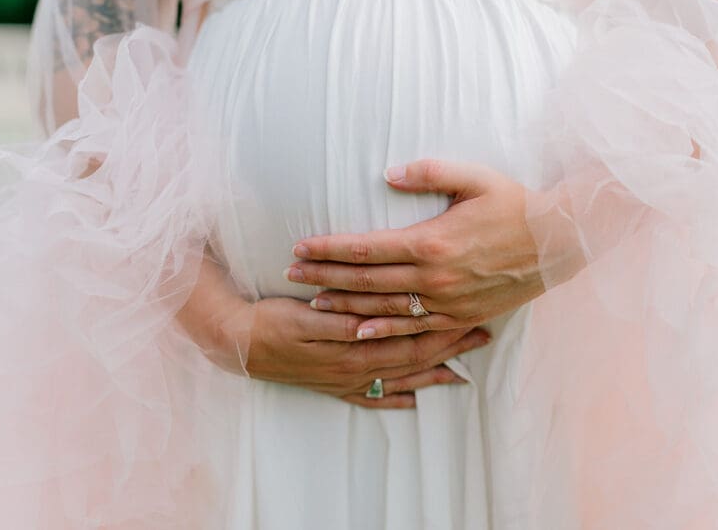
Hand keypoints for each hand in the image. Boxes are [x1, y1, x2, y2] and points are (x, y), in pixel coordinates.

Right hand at [176, 254, 490, 408]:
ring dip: (431, 374)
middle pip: (411, 358)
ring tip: (461, 371)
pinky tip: (412, 403)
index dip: (440, 329)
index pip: (408, 339)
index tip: (469, 317)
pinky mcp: (332, 386)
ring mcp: (345, 381)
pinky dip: (394, 401)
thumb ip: (342, 318)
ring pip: (397, 379)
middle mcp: (355, 369)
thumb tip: (376, 319)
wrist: (236, 342)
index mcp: (352, 347)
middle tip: (480, 336)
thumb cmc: (271, 318)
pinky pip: (370, 399)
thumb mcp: (306, 313)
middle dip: (448, 348)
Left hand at [287, 160, 581, 338]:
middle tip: (290, 272)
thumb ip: (429, 172)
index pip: (366, 247)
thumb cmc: (515, 204)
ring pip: (383, 309)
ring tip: (313, 300)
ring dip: (345, 304)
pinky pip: (414, 330)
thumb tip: (387, 173)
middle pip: (365, 280)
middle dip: (324, 275)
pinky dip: (383, 331)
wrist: (558, 243)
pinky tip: (358, 332)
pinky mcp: (460, 318)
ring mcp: (446, 303)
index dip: (328, 248)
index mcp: (432, 242)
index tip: (299, 245)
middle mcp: (434, 278)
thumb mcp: (475, 177)